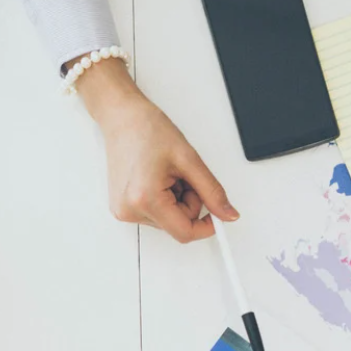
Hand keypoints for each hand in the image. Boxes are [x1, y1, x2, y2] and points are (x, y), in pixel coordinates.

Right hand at [72, 57, 238, 242]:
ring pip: (168, 220)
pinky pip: (156, 214)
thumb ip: (212, 191)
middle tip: (181, 175)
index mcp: (145, 199)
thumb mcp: (189, 160)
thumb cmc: (147, 130)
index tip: (217, 214)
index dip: (206, 226)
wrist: (122, 117)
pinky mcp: (122, 207)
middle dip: (188, 202)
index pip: (185, 233)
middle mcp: (129, 210)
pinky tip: (156, 178)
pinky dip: (164, 199)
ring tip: (165, 173)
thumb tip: (228, 214)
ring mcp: (123, 210)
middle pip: (177, 226)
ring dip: (176, 200)